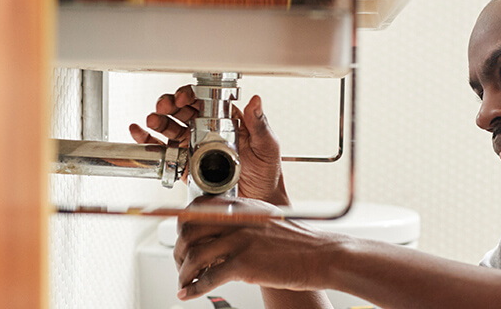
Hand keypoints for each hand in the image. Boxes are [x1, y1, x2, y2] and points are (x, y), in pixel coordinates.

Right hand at [129, 86, 288, 203]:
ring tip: (153, 120)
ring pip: (170, 127)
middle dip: (169, 105)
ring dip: (158, 120)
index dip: (190, 95)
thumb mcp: (267, 145)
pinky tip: (139, 132)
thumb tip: (256, 100)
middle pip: (182, 111)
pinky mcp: (185, 164)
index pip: (204, 101)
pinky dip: (148, 140)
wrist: (260, 199)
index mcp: (226, 121)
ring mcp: (194, 146)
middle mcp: (207, 131)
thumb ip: (259, 124)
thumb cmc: (267, 171)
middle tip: (165, 106)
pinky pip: (164, 150)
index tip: (184, 97)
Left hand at [174, 196, 348, 299]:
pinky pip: (208, 278)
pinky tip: (189, 294)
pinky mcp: (244, 264)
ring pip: (193, 256)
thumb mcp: (268, 220)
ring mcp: (240, 241)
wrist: (322, 256)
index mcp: (243, 207)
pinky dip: (194, 289)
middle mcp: (237, 220)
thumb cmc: (300, 243)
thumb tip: (221, 233)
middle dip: (178, 250)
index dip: (183, 224)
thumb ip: (244, 221)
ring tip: (185, 282)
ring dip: (183, 273)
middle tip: (180, 262)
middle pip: (189, 231)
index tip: (181, 238)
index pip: (197, 207)